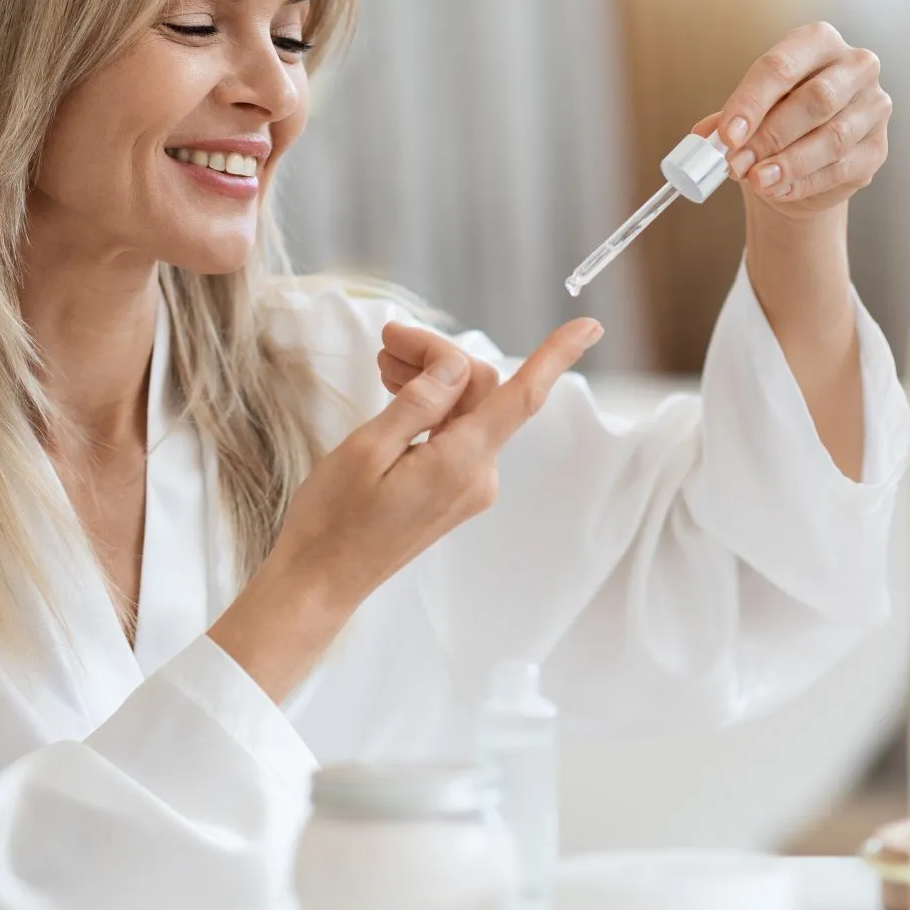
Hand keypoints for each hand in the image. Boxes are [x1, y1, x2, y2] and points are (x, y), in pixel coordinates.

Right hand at [213, 317, 601, 697]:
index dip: (556, 356)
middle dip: (438, 356)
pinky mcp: (452, 493)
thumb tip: (456, 365)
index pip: (523, 398)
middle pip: (479, 390)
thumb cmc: (333, 520)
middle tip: (386, 339)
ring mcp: (467, 488)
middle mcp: (477, 477)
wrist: (319, 582)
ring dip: (430, 378)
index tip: (590, 327)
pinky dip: (430, 406)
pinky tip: (396, 390)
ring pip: (465, 410)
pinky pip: (454, 435)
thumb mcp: (367, 448)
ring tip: (383, 361)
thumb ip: (419, 401)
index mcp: (460, 463)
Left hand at [696, 21, 891, 219]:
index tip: (726, 136)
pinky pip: (842, 168)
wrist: (806, 159)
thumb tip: (705, 137)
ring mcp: (874, 106)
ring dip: (789, 164)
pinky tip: (779, 190)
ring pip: (833, 138)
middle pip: (815, 100)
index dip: (751, 103)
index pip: (781, 67)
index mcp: (818, 42)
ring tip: (757, 181)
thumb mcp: (751, 112)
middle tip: (737, 164)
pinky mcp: (878, 148)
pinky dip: (805, 183)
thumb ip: (730, 120)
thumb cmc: (778, 121)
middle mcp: (855, 66)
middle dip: (770, 136)